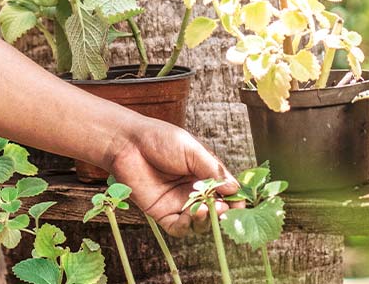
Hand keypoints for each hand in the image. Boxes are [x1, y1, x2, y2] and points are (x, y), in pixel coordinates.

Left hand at [104, 119, 239, 236]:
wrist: (127, 143)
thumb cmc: (159, 139)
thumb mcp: (192, 150)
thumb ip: (213, 170)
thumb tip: (234, 188)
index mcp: (204, 173)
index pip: (226, 192)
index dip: (235, 200)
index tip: (240, 204)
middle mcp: (194, 191)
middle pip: (215, 210)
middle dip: (221, 212)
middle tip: (221, 208)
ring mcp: (178, 203)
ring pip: (199, 223)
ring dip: (206, 220)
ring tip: (204, 208)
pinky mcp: (161, 213)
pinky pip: (179, 228)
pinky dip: (187, 226)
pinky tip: (189, 215)